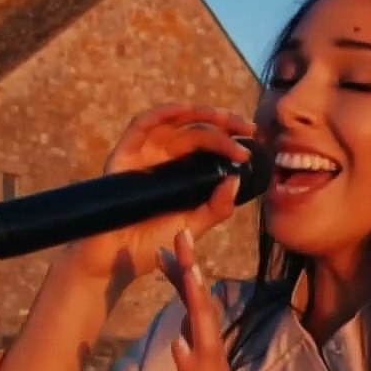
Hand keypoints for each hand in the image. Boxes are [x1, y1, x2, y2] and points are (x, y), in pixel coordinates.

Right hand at [62, 104, 255, 282]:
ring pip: (173, 121)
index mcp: (183, 171)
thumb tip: (236, 180)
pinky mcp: (124, 155)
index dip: (231, 140)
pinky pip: (141, 125)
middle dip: (224, 124)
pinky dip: (162, 113)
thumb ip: (216, 208)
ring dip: (199, 113)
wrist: (118, 261)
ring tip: (224, 117)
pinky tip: (182, 110)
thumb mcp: (194, 225)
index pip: (209, 145)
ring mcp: (144, 154)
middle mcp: (164, 157)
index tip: (252, 142)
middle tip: (247, 128)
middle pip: (196, 129)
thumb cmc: (154, 244)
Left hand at [156, 227, 274, 370]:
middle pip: (204, 318)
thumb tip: (186, 343)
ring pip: (204, 346)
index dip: (185, 280)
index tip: (173, 243)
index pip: (197, 315)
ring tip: (190, 274)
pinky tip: (180, 345)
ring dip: (197, 309)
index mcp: (208, 370)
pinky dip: (189, 368)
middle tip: (181, 233)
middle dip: (192, 277)